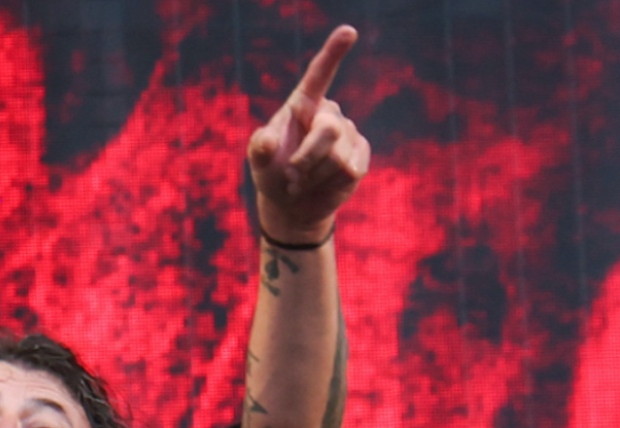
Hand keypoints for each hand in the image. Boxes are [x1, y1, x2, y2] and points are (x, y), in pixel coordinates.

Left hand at [247, 25, 371, 244]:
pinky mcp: (361, 154)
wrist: (293, 204)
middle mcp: (328, 113)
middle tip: (292, 174)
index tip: (349, 31)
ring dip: (315, 175)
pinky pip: (350, 169)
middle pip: (328, 130)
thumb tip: (268, 139)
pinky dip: (330, 184)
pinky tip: (322, 184)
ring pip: (338, 156)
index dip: (334, 52)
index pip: (320, 73)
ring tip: (303, 180)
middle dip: (307, 158)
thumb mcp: (258, 162)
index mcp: (303, 103)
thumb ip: (259, 149)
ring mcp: (348, 133)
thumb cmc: (273, 173)